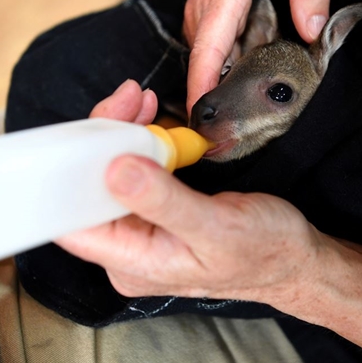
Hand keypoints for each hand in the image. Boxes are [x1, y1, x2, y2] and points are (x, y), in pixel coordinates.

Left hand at [56, 79, 322, 306]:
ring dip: (120, 132)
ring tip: (139, 101)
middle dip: (100, 138)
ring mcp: (141, 226)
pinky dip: (139, 139)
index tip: (83, 134)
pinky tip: (148, 117)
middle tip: (126, 100)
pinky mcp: (155, 207)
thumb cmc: (264, 251)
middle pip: (89, 187)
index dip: (67, 176)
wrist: (293, 255)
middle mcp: (128, 248)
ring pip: (109, 172)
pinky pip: (134, 168)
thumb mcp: (218, 227)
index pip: (74, 221)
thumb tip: (115, 170)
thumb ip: (165, 202)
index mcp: (133, 262)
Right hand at [183, 0, 329, 111]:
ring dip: (221, 83)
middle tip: (231, 133)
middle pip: (204, 63)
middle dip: (214, 97)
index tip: (200, 120)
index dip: (202, 88)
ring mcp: (200, 13)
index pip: (206, 51)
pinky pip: (211, 50)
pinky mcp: (204, 17)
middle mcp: (203, 7)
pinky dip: (224, 66)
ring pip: (207, 59)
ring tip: (242, 110)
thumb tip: (311, 29)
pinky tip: (243, 77)